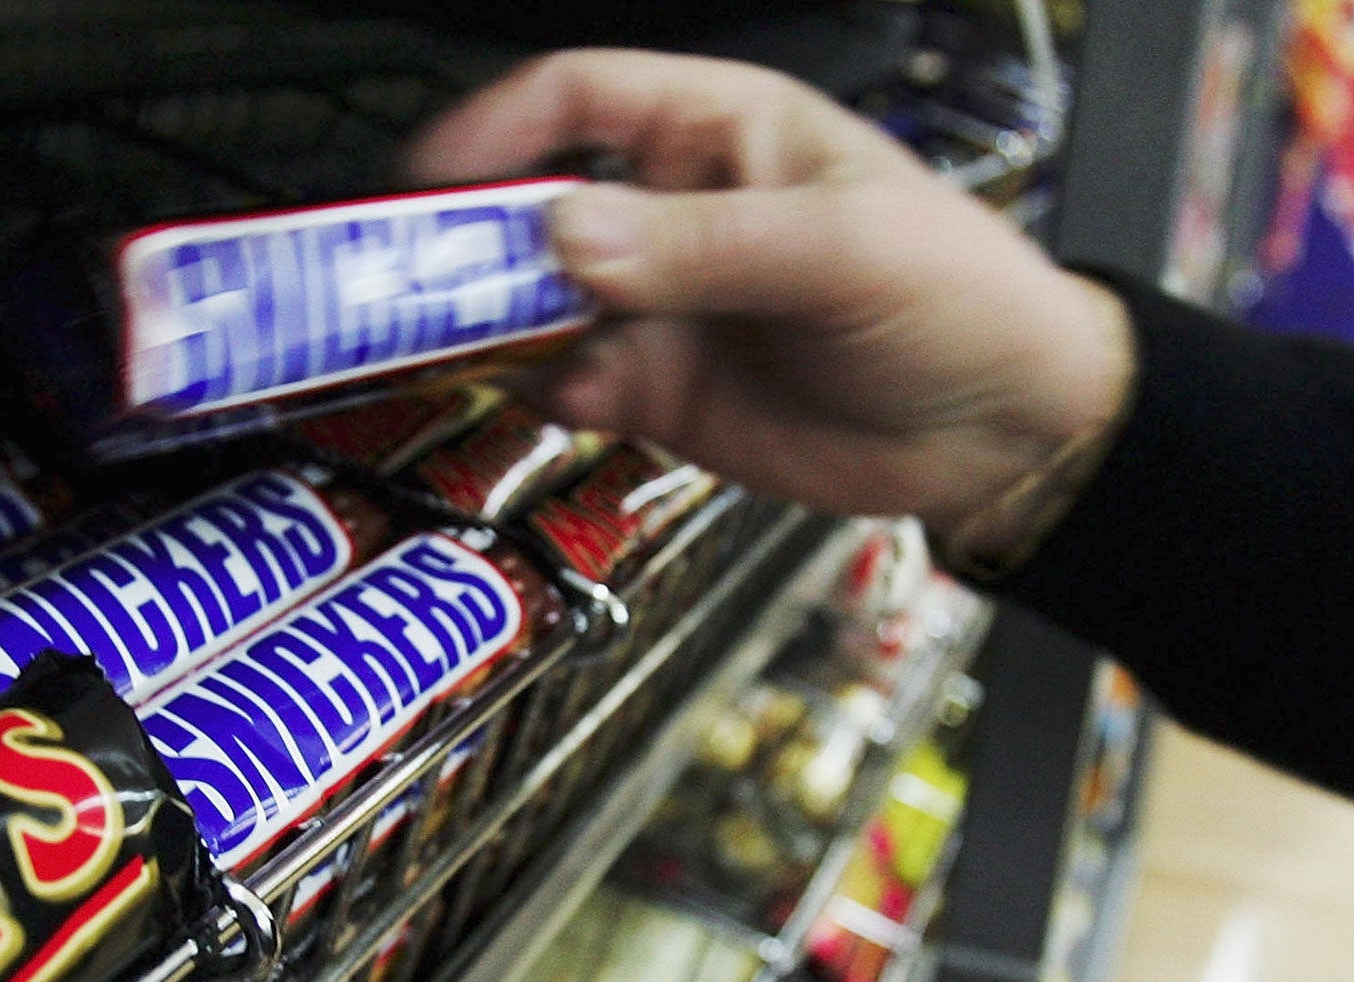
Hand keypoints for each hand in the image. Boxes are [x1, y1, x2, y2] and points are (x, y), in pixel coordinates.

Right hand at [409, 50, 1134, 561]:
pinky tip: (568, 400)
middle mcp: (671, 216)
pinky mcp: (659, 393)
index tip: (435, 173)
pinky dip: (549, 394)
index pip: (581, 101)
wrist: (1003, 435)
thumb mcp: (841, 249)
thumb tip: (566, 235)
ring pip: (538, 308)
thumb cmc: (956, 298)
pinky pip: (572, 385)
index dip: (499, 126)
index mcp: (717, 135)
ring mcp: (659, 308)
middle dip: (477, 242)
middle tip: (424, 283)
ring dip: (499, 329)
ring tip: (474, 350)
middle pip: (535, 209)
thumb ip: (702, 245)